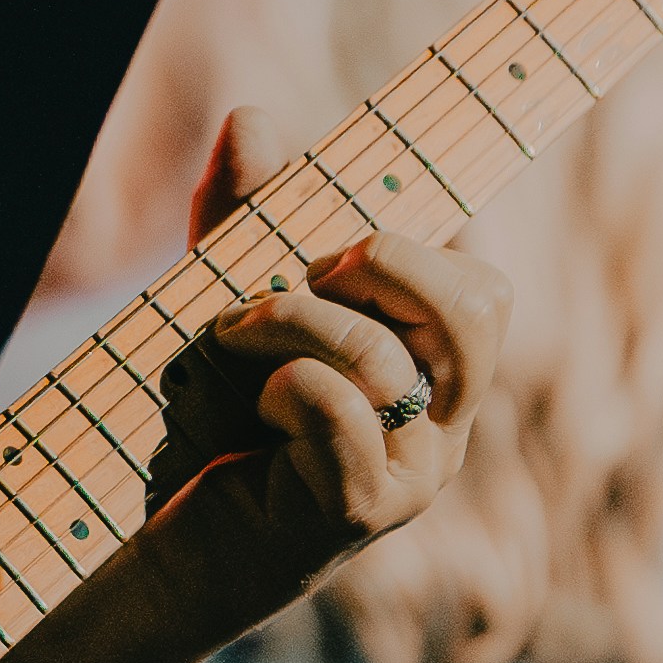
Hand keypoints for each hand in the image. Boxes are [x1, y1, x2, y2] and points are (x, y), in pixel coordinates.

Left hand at [129, 112, 504, 630]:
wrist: (178, 545)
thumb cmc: (223, 431)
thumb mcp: (233, 302)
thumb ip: (245, 216)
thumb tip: (254, 118)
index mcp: (435, 379)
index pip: (485, 287)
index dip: (416, 247)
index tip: (330, 254)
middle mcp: (444, 428)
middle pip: (478, 309)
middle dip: (387, 263)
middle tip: (308, 273)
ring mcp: (413, 474)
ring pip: (389, 354)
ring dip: (293, 319)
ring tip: (232, 330)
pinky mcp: (363, 509)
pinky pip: (341, 408)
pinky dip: (285, 382)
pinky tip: (254, 403)